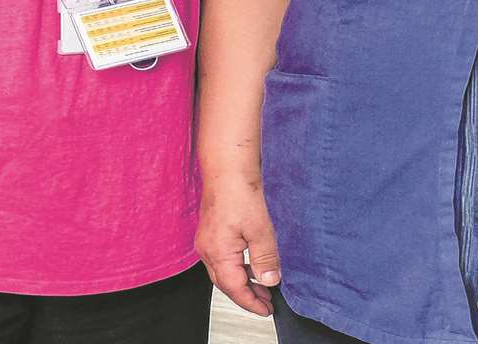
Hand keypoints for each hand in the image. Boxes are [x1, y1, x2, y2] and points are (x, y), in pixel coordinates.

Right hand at [198, 170, 280, 315]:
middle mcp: (207, 250)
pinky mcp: (211, 233)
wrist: (227, 168)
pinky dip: (237, 268)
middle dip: (246, 296)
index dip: (251, 302)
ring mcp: (207, 241)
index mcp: (217, 253)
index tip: (266, 310)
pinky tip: (252, 265)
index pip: (234, 289)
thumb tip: (271, 280)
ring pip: (223, 272)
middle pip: (226, 284)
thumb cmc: (239, 192)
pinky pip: (222, 259)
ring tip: (263, 287)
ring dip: (242, 282)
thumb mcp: (260, 229)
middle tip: (267, 302)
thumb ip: (265, 258)